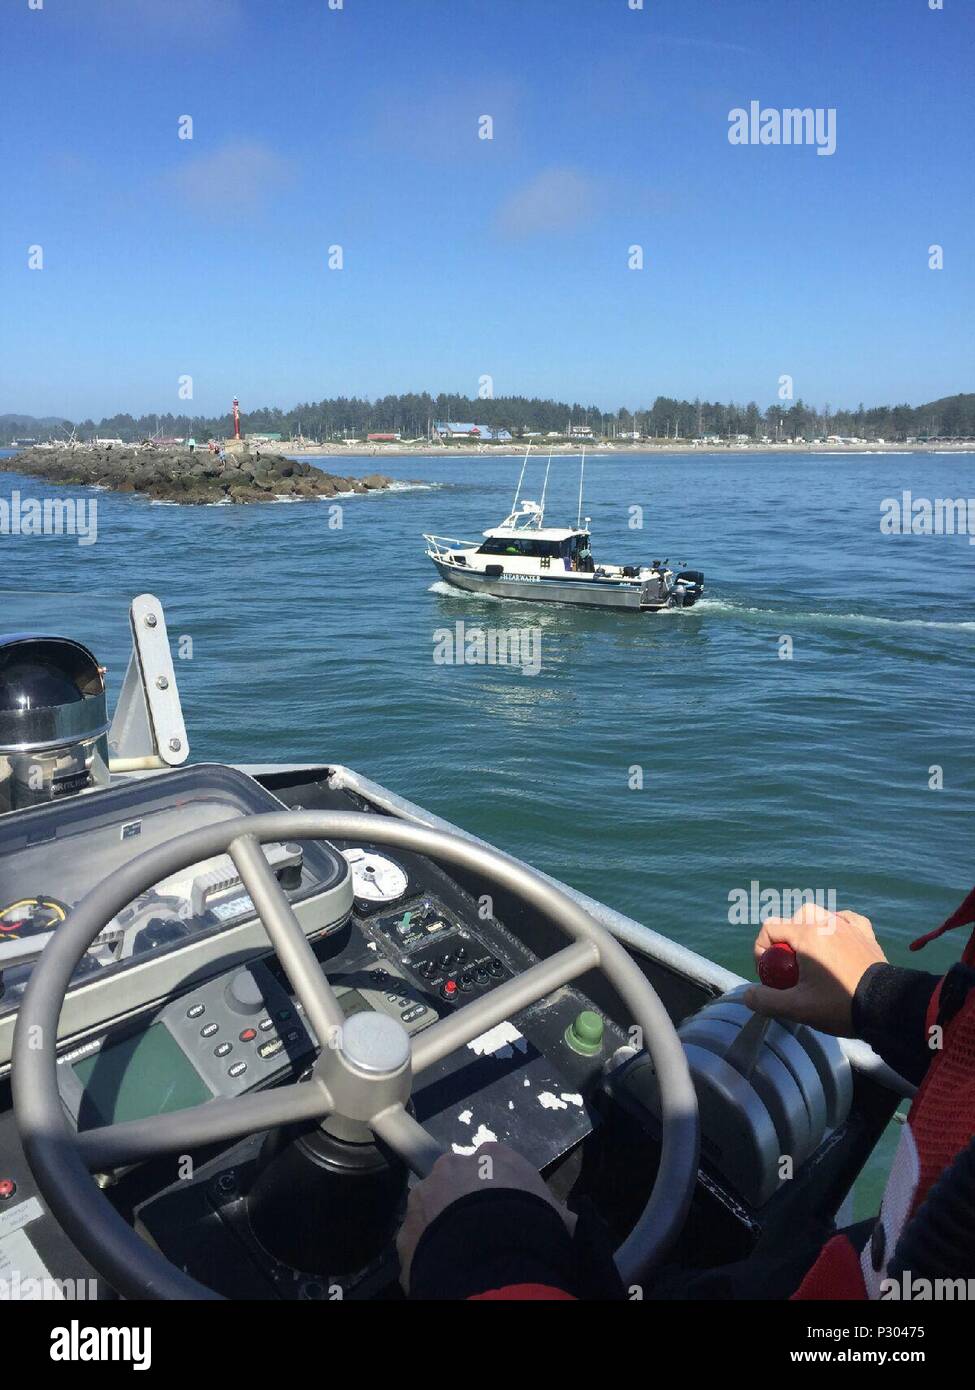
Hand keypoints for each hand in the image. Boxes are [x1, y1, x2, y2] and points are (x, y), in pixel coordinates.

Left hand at [396, 1142, 574, 1291]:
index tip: (504, 1211)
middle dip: (463, 1200)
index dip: (497, 1189)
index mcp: (492, 1155)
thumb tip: (567, 1221)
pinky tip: (443, 1267)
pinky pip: (417, 1240)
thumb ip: (555, 1213)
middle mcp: (452, 1166)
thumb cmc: (534, 1229)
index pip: (492, 1164)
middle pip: (455, 1179)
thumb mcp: (558, 1217)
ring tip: (458, 1252)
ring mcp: (423, 1196)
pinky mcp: (404, 1231)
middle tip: (479, 1231)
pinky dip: (426, 1252)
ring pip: (430, 1206)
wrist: (493, 1261)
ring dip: (440, 1223)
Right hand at [742, 903, 886, 1035]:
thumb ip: (766, 1000)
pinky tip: (837, 941)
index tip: (769, 975)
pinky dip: (837, 926)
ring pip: (820, 915)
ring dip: (809, 930)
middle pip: (794, 917)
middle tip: (790, 966)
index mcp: (807, 935)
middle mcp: (826, 922)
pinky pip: (846, 919)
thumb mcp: (797, 1008)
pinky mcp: (866, 933)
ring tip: (812, 956)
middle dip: (786, 939)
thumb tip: (747, 995)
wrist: (887, 1007)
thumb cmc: (840, 1005)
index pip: (770, 928)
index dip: (761, 950)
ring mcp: (849, 926)